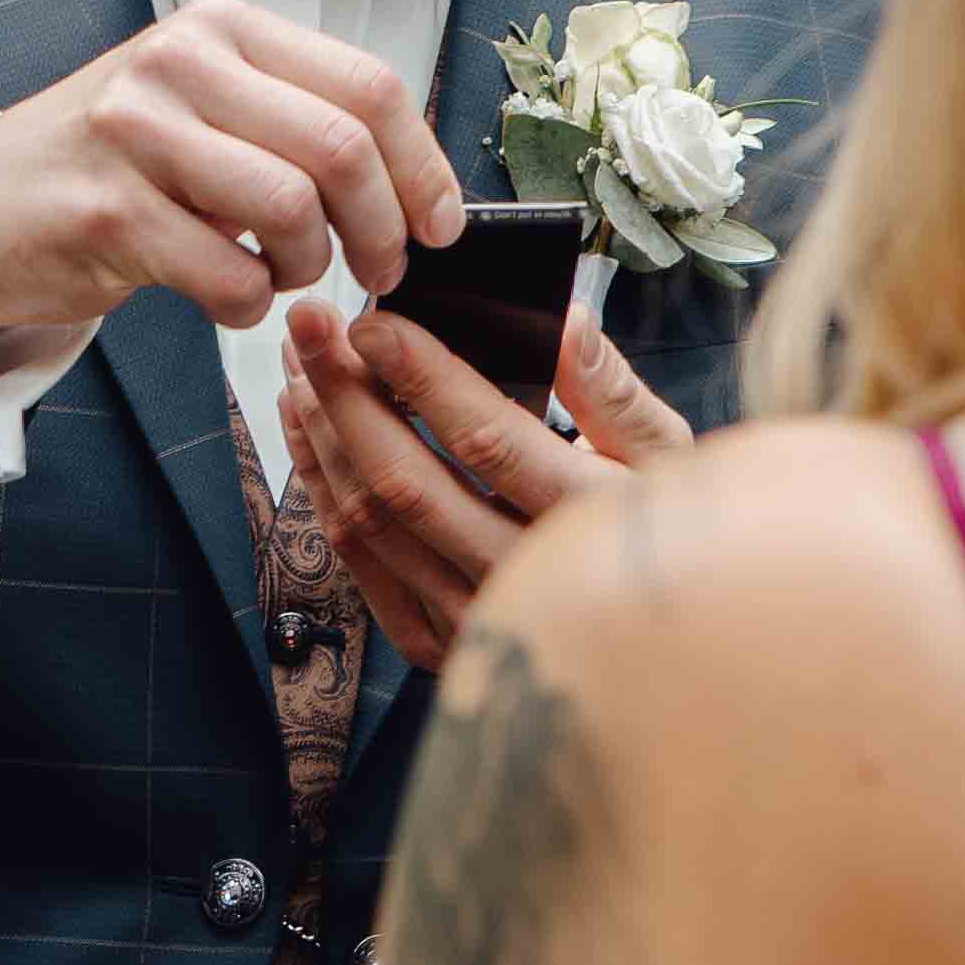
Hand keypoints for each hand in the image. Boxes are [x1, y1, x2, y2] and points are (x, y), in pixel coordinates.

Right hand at [0, 0, 467, 365]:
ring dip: (310, 264)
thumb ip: (296, 117)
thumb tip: (419, 180)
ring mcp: (137, 132)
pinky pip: (229, 275)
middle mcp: (180, 63)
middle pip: (341, 146)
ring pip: (292, 208)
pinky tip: (228, 294)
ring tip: (285, 273)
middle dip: (383, 227)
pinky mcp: (108, 211)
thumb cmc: (114, 161)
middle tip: (379, 270)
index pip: (367, 84)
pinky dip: (250, 304)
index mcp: (222, 28)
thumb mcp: (205, 105)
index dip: (423, 165)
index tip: (439, 224)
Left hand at [278, 292, 690, 671]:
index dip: (421, 376)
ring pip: (372, 525)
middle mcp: (525, 577)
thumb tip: (564, 320)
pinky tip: (311, 436)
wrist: (656, 643)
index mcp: (585, 518)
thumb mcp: (664, 454)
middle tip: (308, 327)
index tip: (370, 322)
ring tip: (300, 367)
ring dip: (324, 437)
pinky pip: (362, 566)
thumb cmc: (663, 528)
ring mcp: (476, 619)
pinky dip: (324, 494)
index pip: (486, 438)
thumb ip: (610, 388)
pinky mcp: (441, 644)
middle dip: (345, 394)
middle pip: (407, 482)